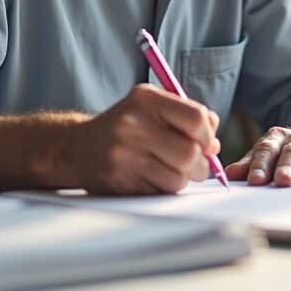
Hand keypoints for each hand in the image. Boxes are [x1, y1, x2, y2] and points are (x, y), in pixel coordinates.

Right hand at [72, 84, 220, 194]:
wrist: (76, 147)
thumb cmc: (125, 126)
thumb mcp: (151, 108)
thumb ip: (186, 116)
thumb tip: (214, 144)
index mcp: (145, 99)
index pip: (195, 117)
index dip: (208, 134)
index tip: (207, 142)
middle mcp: (132, 123)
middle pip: (189, 152)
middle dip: (201, 164)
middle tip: (197, 164)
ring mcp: (123, 152)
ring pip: (178, 177)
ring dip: (184, 178)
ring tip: (173, 170)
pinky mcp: (118, 179)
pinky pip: (160, 191)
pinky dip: (166, 188)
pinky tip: (155, 177)